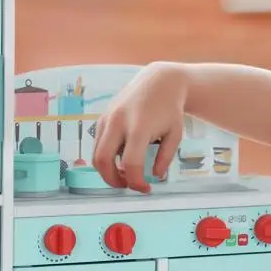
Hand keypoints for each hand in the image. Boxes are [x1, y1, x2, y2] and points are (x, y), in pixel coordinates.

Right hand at [92, 63, 187, 192]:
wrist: (159, 81)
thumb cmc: (170, 109)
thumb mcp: (175, 134)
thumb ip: (165, 158)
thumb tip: (154, 177)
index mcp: (139, 127)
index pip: (131, 164)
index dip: (137, 182)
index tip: (146, 189)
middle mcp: (118, 122)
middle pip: (103, 161)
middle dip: (112, 180)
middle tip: (127, 186)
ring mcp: (107, 118)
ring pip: (96, 154)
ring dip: (107, 170)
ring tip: (125, 174)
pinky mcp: (102, 117)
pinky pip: (97, 144)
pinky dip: (106, 157)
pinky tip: (122, 159)